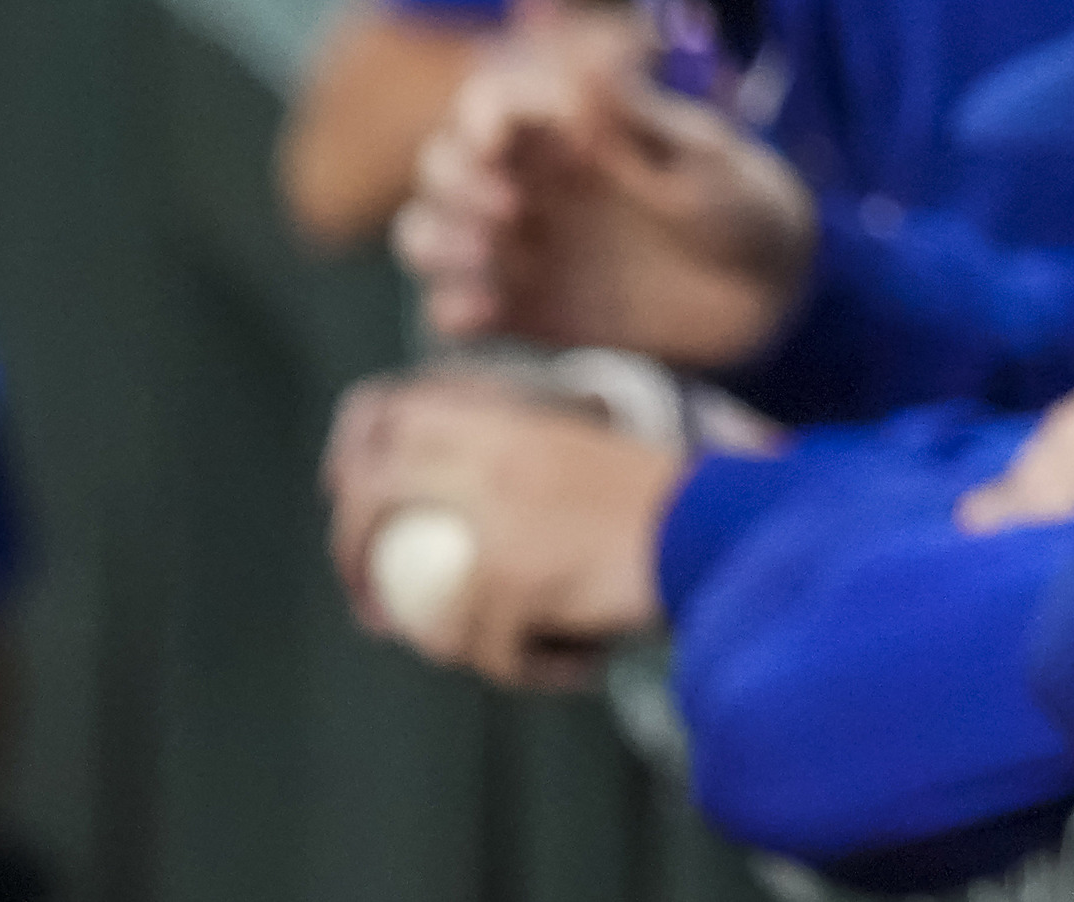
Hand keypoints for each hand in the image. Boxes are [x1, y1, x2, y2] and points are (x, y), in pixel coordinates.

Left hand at [323, 370, 681, 687]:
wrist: (723, 525)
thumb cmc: (667, 496)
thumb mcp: (588, 443)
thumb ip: (521, 454)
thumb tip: (456, 492)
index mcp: (507, 418)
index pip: (389, 410)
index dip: (353, 450)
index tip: (351, 487)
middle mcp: (490, 459)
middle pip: (368, 496)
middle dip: (350, 551)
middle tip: (370, 595)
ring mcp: (498, 522)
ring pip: (421, 599)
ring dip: (434, 636)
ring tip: (469, 649)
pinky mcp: (516, 582)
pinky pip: (482, 644)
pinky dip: (521, 663)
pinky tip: (561, 663)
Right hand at [394, 51, 815, 369]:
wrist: (770, 293)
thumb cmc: (740, 203)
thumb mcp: (699, 156)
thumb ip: (635, 118)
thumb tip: (587, 61)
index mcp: (569, 130)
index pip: (493, 104)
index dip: (482, 116)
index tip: (503, 141)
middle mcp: (532, 184)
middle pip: (443, 167)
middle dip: (455, 182)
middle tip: (510, 207)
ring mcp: (522, 249)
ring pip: (430, 234)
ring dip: (437, 241)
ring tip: (488, 252)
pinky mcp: (524, 312)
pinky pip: (457, 310)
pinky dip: (452, 309)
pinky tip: (481, 313)